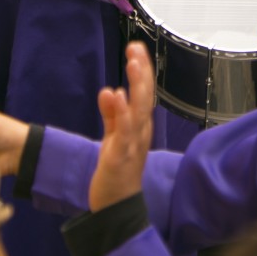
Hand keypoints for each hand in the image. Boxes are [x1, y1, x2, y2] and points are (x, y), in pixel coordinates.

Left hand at [88, 42, 153, 211]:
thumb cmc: (118, 170)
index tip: (136, 48)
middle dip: (142, 71)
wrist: (117, 207)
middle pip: (145, 96)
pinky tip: (117, 95)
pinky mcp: (120, 155)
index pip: (144, 92)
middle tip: (136, 48)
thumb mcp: (113, 137)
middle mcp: (141, 131)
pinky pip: (123, 132)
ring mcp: (133, 143)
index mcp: (140, 125)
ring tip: (133, 64)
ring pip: (138, 110)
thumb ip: (111, 113)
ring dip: (137, 86)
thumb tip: (111, 89)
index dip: (142, 70)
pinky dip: (121, 112)